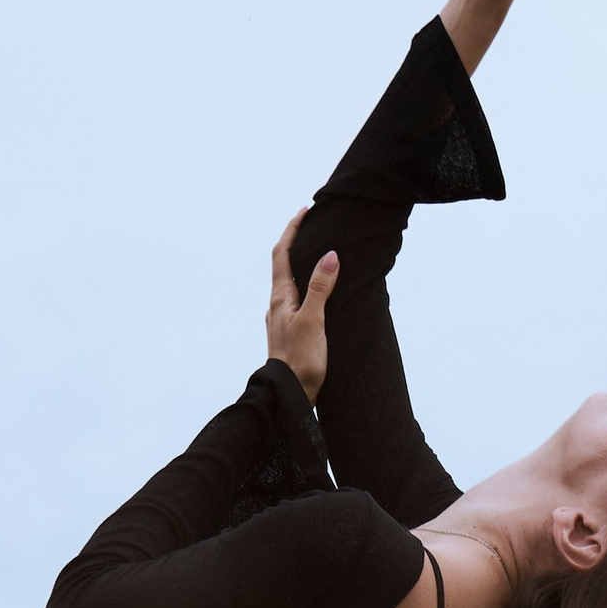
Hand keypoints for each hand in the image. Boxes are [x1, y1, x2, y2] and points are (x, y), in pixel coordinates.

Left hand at [266, 212, 337, 402]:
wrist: (288, 396)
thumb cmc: (299, 360)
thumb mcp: (313, 320)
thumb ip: (320, 287)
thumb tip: (329, 256)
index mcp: (280, 297)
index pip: (281, 253)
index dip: (292, 230)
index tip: (305, 211)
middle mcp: (277, 305)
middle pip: (283, 265)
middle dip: (297, 243)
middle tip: (313, 227)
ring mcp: (282, 319)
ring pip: (290, 283)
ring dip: (301, 265)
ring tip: (318, 255)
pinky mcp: (290, 332)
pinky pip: (297, 299)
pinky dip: (306, 286)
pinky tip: (317, 293)